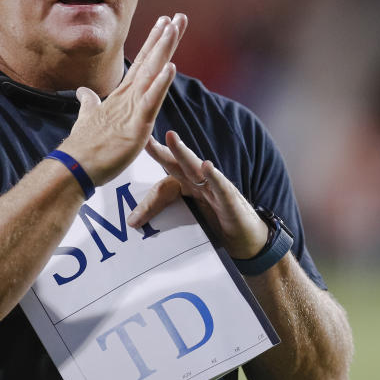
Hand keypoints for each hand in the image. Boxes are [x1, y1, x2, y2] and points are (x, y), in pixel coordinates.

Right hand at [59, 13, 186, 185]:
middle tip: (179, 16)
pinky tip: (170, 67)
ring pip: (152, 74)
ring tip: (174, 28)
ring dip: (163, 50)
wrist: (74, 166)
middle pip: (151, 62)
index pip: (142, 64)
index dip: (154, 43)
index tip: (165, 24)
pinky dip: (161, 84)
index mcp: (122, 97)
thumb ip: (89, 103)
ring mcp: (132, 109)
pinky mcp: (136, 126)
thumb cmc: (83, 146)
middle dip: (165, 39)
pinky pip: (151, 102)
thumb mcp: (89, 119)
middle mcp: (128, 97)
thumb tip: (83, 92)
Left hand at [126, 131, 269, 258]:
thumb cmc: (217, 227)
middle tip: (145, 137)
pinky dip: (215, 177)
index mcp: (189, 187)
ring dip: (183, 153)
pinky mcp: (231, 202)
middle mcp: (201, 184)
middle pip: (178, 164)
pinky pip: (222, 188)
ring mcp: (216, 190)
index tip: (135, 145)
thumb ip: (165, 217)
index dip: (153, 161)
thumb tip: (131, 222)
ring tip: (171, 138)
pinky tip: (207, 166)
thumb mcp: (187, 222)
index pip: (167, 173)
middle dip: (162, 150)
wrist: (248, 242)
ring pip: (197, 169)